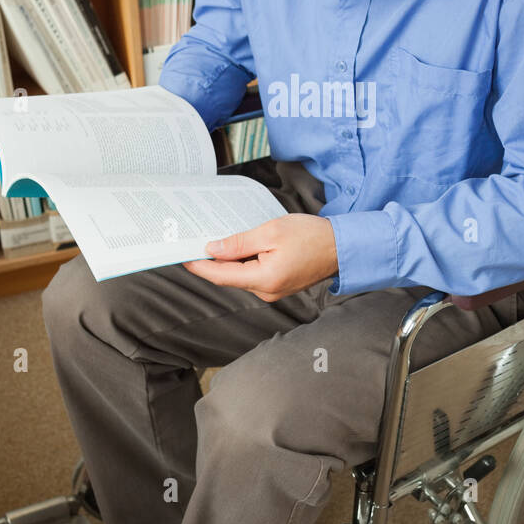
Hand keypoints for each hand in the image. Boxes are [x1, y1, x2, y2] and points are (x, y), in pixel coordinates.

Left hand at [182, 213, 337, 301]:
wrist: (342, 247)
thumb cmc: (311, 236)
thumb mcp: (271, 232)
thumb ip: (240, 242)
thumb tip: (214, 248)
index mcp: (264, 279)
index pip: (221, 275)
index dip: (199, 266)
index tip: (181, 256)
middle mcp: (266, 291)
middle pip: (229, 276)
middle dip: (212, 260)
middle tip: (194, 241)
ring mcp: (273, 291)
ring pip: (241, 275)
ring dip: (229, 259)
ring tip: (216, 239)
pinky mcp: (278, 285)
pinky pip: (253, 274)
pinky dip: (243, 261)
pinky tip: (239, 246)